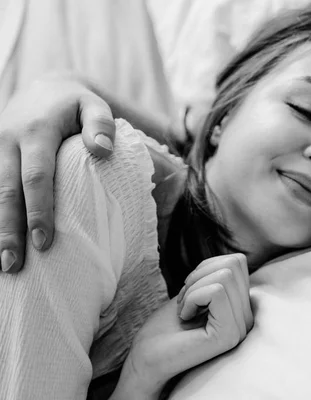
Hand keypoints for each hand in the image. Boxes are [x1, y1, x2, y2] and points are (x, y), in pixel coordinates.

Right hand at [0, 73, 114, 272]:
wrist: (45, 87)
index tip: (45, 242)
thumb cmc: (75, 104)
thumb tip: (102, 151)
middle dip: (9, 229)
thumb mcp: (93, 106)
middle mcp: (8, 141)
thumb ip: (101, 125)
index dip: (39, 210)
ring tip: (2, 264)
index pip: (36, 176)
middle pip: (5, 190)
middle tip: (15, 265)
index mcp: (36, 131)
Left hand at [111, 254, 252, 398]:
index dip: (206, 268)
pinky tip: (186, 318)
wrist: (145, 360)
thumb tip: (234, 259)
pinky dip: (192, 297)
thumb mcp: (195, 293)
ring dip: (194, 288)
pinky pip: (216, 291)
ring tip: (186, 311)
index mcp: (241, 308)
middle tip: (185, 302)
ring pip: (226, 275)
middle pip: (234, 264)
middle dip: (199, 276)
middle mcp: (247, 319)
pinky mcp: (228, 335)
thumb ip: (218, 277)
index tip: (190, 293)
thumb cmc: (164, 327)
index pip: (237, 261)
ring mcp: (240, 328)